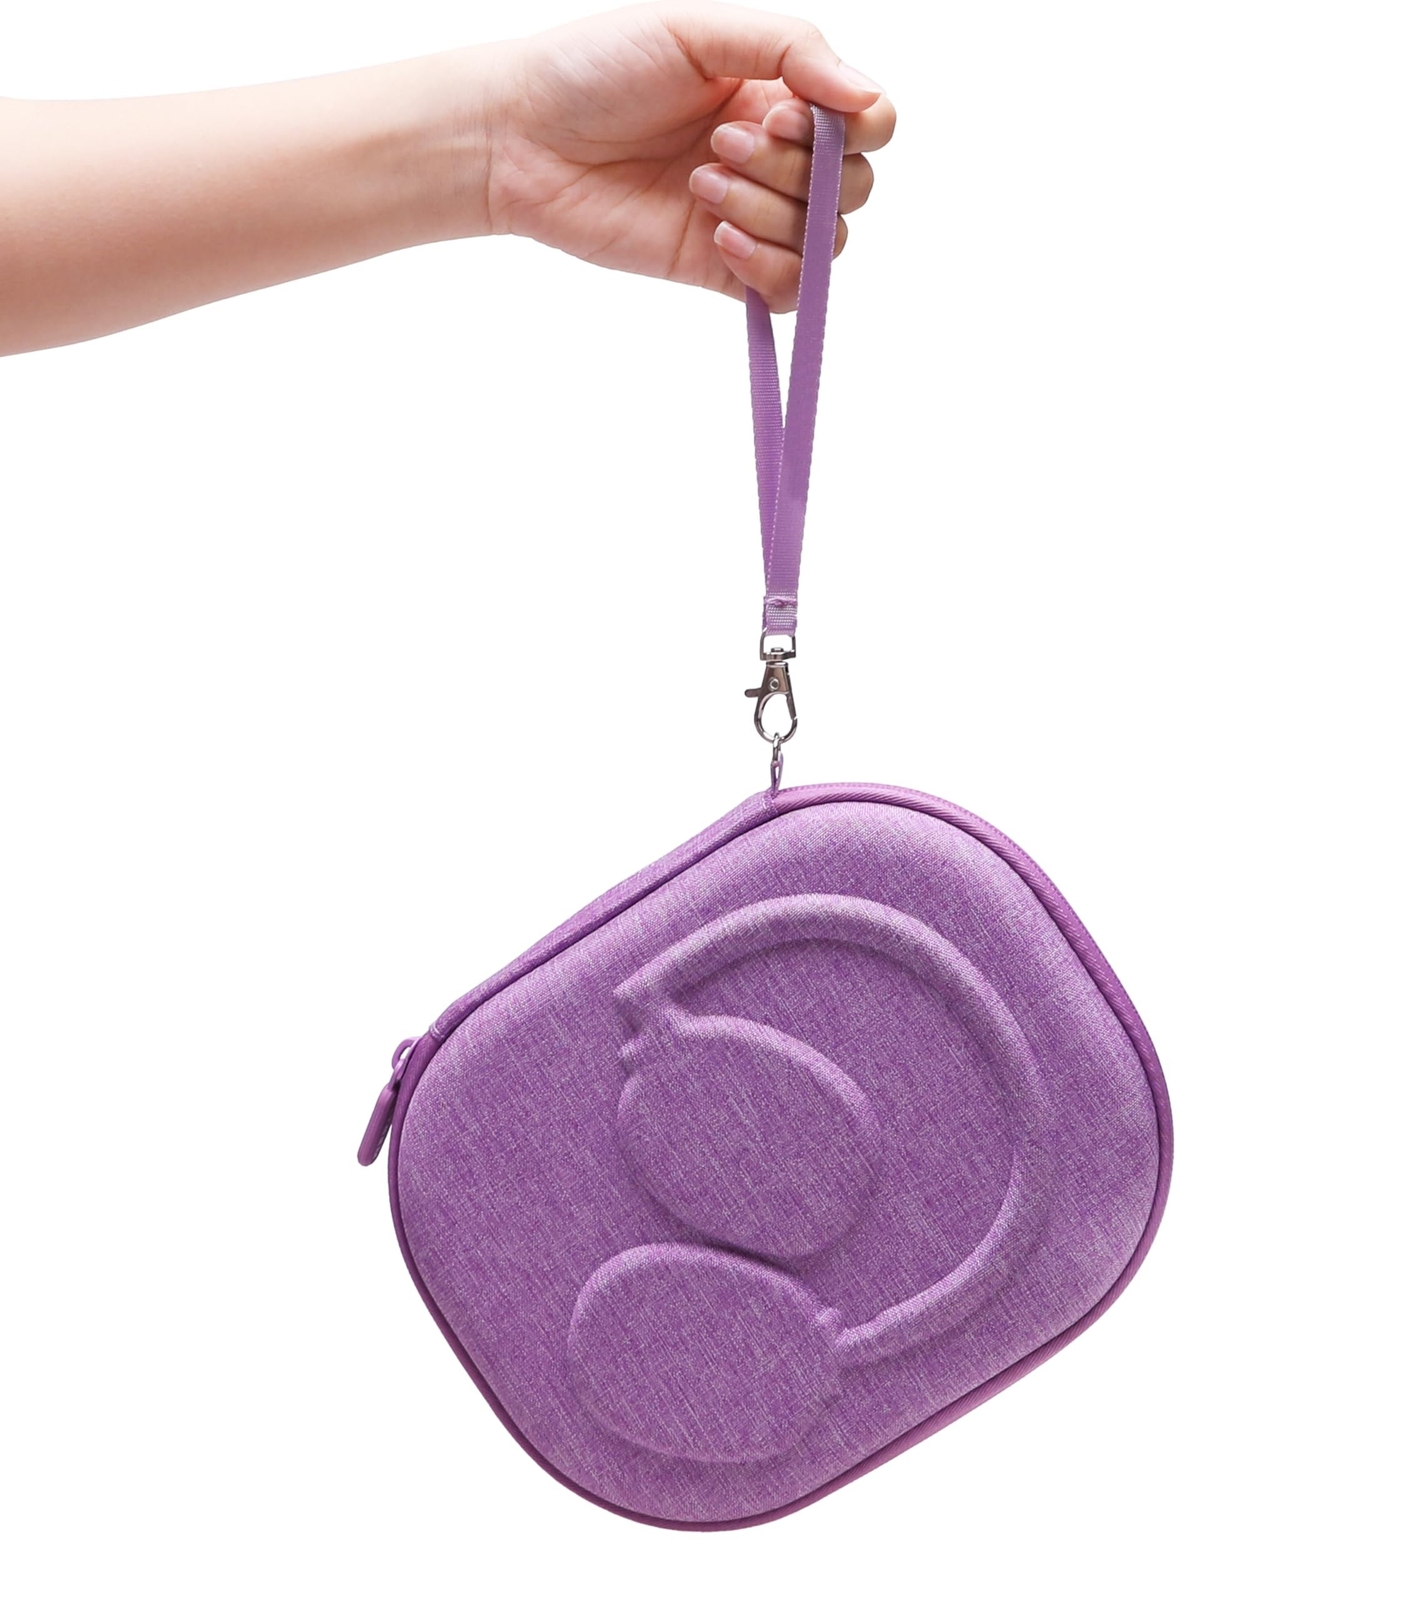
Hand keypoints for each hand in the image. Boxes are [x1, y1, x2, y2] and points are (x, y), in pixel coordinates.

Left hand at [482, 2, 894, 310]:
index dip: (850, 127)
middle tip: (717, 145)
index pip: (869, 122)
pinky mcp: (722, 271)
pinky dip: (770, 271)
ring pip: (823, 242)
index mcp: (779, 94)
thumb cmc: (596, 69)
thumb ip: (791, 49)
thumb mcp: (699, 30)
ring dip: (771, 215)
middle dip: (796, 171)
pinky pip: (788, 294)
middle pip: (853, 187)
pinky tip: (720, 241)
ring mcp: (752, 218)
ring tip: (699, 185)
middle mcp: (775, 159)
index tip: (779, 112)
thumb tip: (865, 94)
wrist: (522, 139)